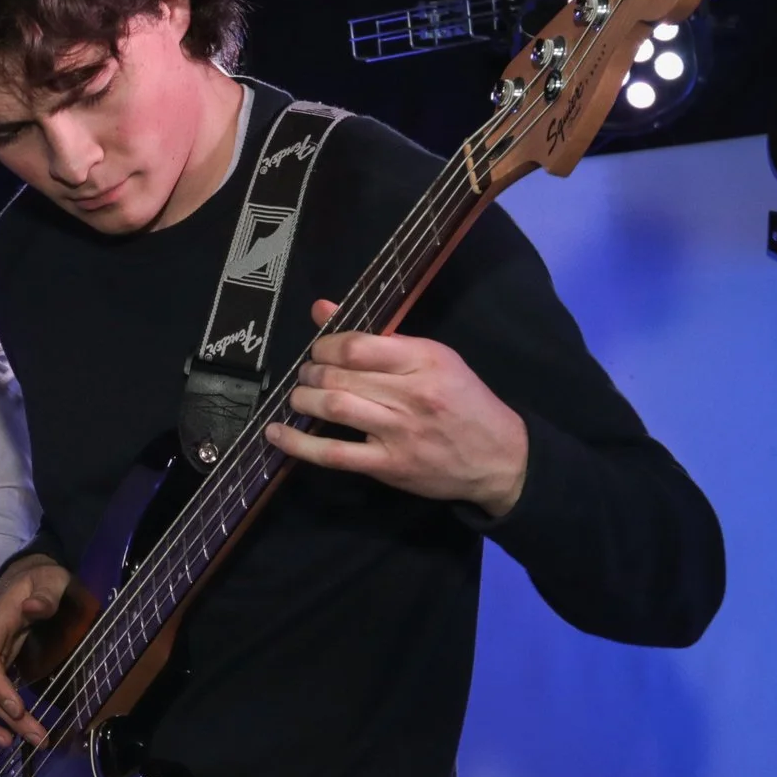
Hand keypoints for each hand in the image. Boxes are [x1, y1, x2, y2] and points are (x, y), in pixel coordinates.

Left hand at [265, 298, 529, 516]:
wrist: (500, 457)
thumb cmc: (465, 402)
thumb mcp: (435, 358)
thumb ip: (379, 337)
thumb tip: (322, 310)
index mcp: (426, 359)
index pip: (358, 346)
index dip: (325, 345)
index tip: (319, 350)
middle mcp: (412, 393)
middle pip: (340, 375)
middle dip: (311, 371)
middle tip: (307, 374)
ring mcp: (399, 432)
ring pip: (334, 407)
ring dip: (303, 399)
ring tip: (300, 396)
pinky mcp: (389, 466)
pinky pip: (334, 453)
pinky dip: (298, 443)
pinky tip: (276, 434)